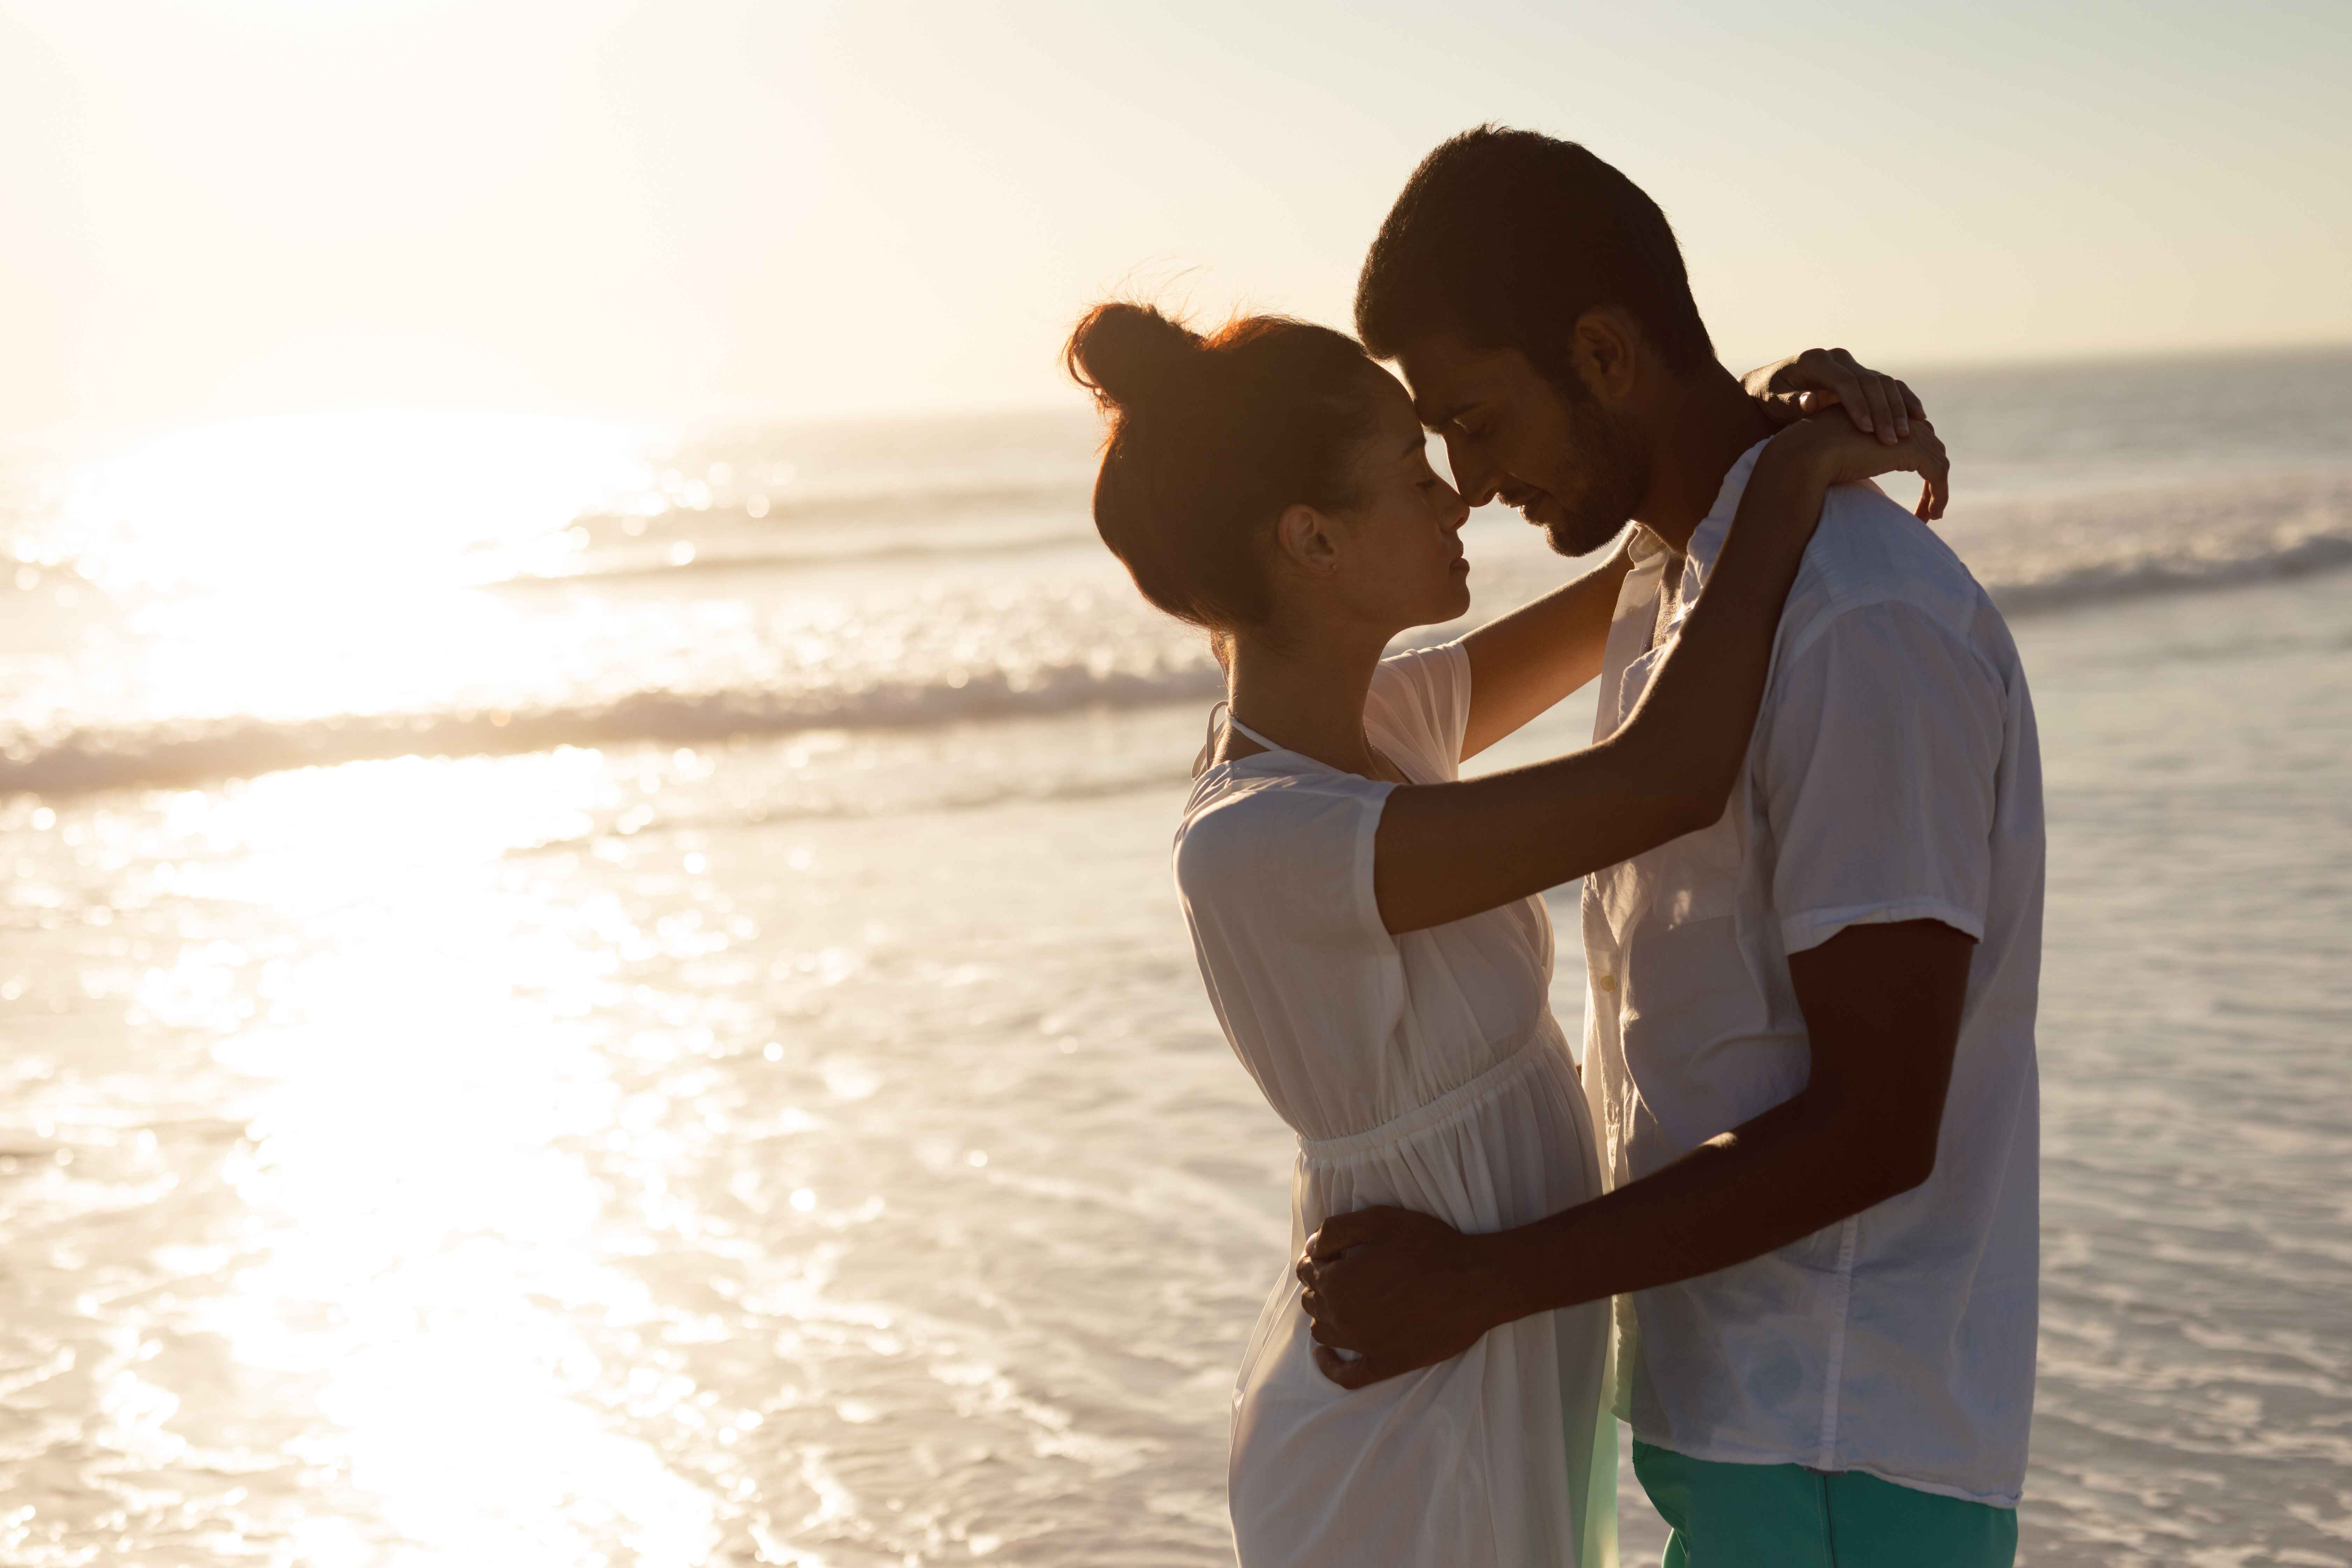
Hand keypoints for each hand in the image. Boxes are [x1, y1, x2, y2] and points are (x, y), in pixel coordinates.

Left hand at [1295, 1206, 1509, 1389]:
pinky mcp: (1386, 1364)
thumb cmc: (1429, 1246)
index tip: (1334, 1252)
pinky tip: (1323, 1357)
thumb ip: (1336, 1231)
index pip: (1307, 1270)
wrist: (1474, 1282)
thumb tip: (1311, 1248)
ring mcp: (1363, 1344)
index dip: (1318, 1258)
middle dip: (1320, 1284)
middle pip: (1312, 1300)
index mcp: (1337, 1281)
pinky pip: (1345, 1376)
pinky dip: (1329, 1367)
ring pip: (1322, 1333)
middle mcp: (1342, 1316)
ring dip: (1323, 1315)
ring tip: (1341, 1301)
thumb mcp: (1379, 1221)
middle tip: (1342, 1271)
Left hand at [1745, 347, 1924, 446]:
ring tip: (1907, 434)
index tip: (1868, 431)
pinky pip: (1887, 386)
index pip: (1845, 382)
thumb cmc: (1768, 398)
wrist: (1767, 387)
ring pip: (1883, 382)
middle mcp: (1837, 359)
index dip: (1859, 406)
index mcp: (1815, 361)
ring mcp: (1850, 365)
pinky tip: (1918, 418)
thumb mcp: (1774, 401)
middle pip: (1869, 382)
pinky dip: (1903, 400)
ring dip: (1898, 408)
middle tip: (1893, 440)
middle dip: (1883, 411)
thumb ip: (1792, 402)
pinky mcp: (1859, 376)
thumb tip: (1811, 400)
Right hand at [1777, 412, 1949, 522]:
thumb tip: (1859, 471)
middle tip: (1928, 508)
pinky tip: (1931, 516)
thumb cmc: (1814, 456)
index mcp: (1883, 416)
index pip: (1917, 438)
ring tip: (1930, 516)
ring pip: (1939, 464)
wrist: (1808, 452)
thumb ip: (1858, 456)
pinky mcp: (1912, 449)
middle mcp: (1900, 420)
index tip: (1916, 489)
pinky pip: (1938, 475)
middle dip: (1934, 479)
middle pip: (1932, 450)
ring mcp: (1908, 433)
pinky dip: (1939, 495)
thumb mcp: (1842, 454)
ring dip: (1938, 492)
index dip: (1921, 463)